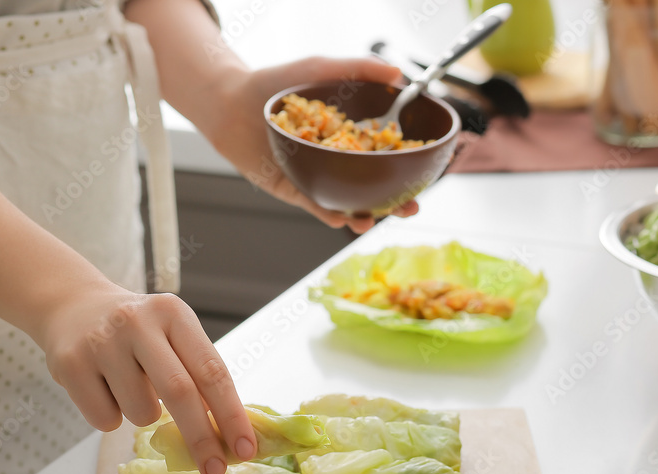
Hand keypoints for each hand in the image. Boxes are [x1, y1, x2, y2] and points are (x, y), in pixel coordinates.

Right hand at [40, 285, 255, 473]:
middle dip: (202, 438)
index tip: (246, 448)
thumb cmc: (137, 333)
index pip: (211, 370)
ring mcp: (101, 342)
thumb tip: (227, 435)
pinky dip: (111, 417)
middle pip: (180, 392)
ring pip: (140, 413)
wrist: (73, 307)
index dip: (231, 414)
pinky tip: (103, 388)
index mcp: (173, 313)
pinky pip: (105, 420)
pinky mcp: (70, 365)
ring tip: (131, 389)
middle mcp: (137, 322)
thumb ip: (197, 375)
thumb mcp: (172, 336)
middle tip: (215, 470)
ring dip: (146, 417)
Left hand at [206, 56, 419, 233]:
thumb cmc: (275, 84)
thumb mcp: (321, 69)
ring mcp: (316, 177)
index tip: (427, 177)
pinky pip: (314, 205)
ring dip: (362, 216)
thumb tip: (399, 74)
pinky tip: (340, 219)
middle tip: (410, 208)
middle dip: (394, 203)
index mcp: (349, 137)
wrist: (230, 101)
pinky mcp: (293, 190)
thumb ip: (360, 68)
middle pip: (373, 186)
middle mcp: (336, 160)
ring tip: (372, 221)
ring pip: (345, 202)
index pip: (386, 157)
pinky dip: (328, 214)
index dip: (407, 168)